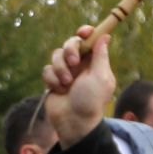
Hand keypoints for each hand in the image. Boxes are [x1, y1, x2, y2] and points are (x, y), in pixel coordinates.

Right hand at [41, 26, 115, 148]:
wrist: (74, 121)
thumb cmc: (91, 101)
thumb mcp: (101, 77)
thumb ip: (101, 55)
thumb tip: (105, 36)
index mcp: (94, 61)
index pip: (90, 39)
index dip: (86, 32)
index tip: (83, 32)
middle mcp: (80, 64)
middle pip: (71, 43)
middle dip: (70, 50)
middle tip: (73, 63)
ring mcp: (65, 72)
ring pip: (56, 55)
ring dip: (60, 69)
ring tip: (66, 84)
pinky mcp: (53, 80)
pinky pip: (47, 69)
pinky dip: (52, 79)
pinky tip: (58, 90)